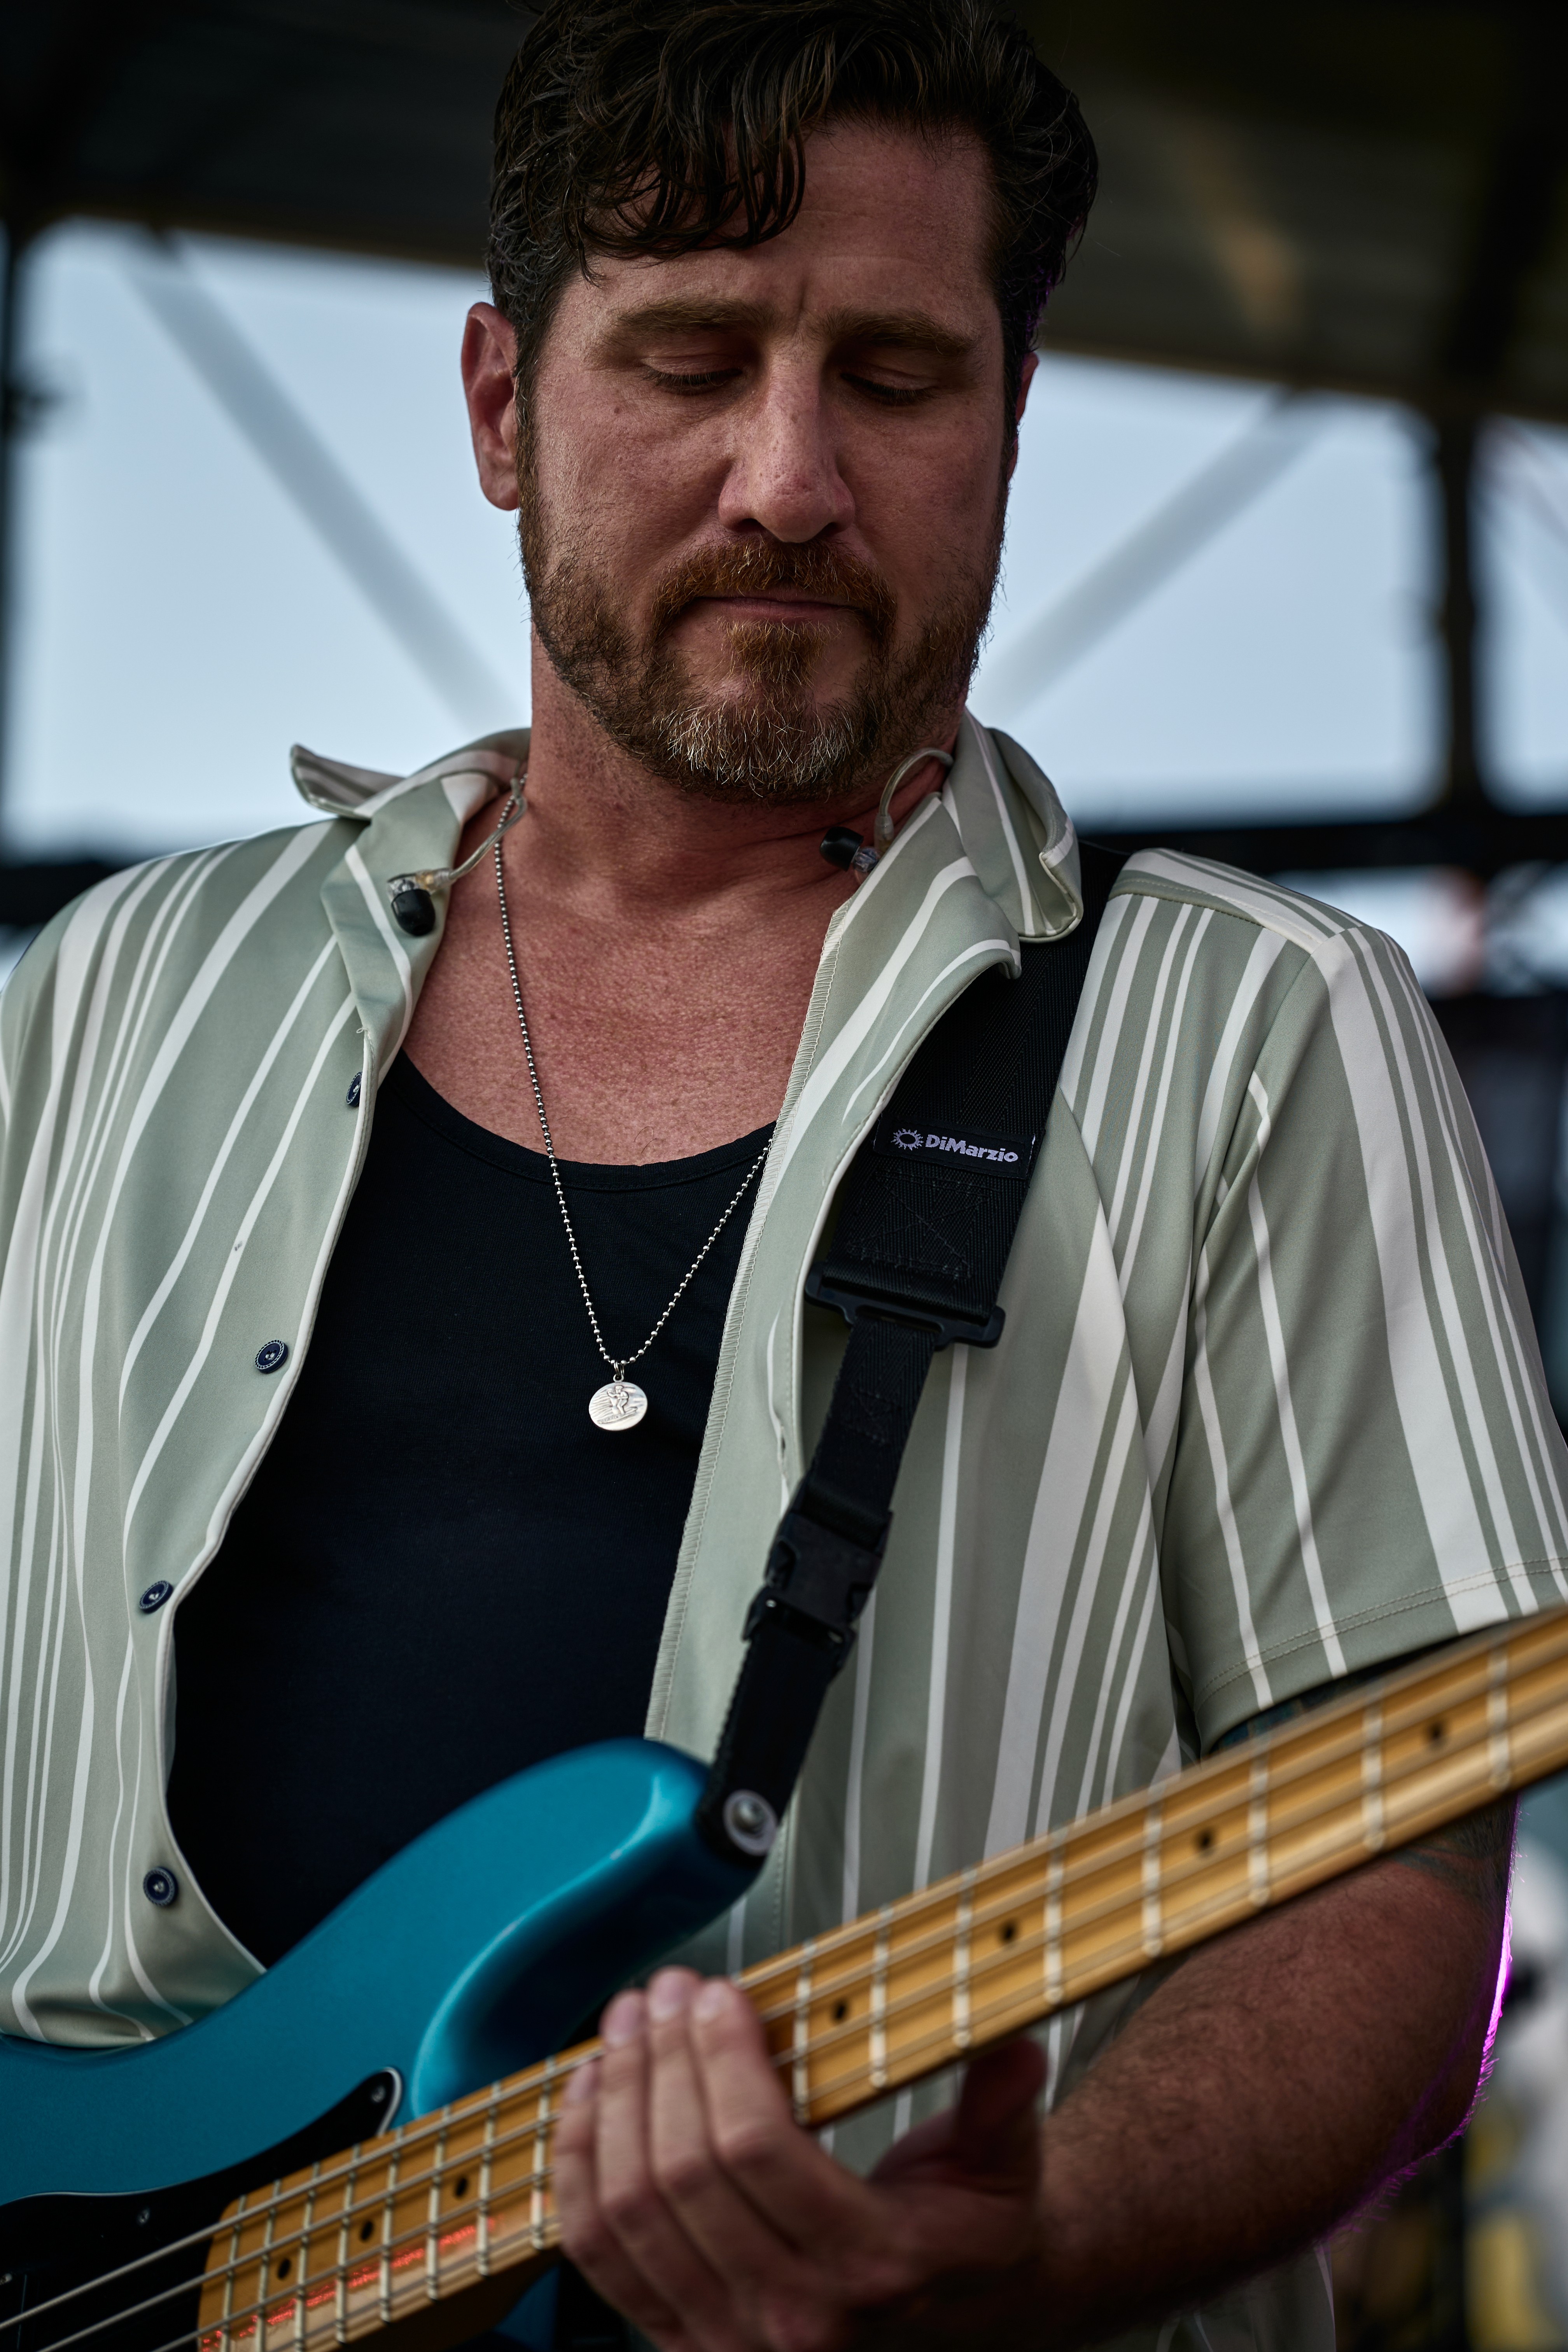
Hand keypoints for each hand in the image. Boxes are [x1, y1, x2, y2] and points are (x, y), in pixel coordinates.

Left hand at [553, 1965, 1047, 2351]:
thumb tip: (1012, 2044)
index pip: (758, 2150)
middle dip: (663, 2062)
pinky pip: (600, 2256)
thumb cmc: (972, 2238)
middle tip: (665, 1989)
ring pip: (631, 2212)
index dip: (722, 2058)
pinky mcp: (683, 2343)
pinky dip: (579, 2171)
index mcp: (872, 2269)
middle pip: (685, 2173)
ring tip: (626, 2025)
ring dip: (616, 2103)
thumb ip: (1002, 2104)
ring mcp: (727, 2342)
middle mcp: (792, 2321)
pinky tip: (588, 2097)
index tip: (718, 1993)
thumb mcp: (1006, 2170)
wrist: (966, 2321)